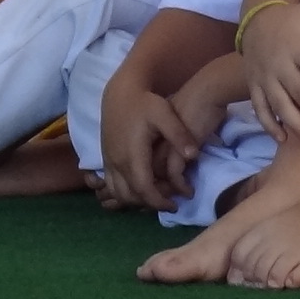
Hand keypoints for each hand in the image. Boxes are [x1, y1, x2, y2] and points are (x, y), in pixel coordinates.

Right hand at [100, 81, 204, 211]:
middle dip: (150, 204)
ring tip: (155, 195)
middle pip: (130, 196)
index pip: (144, 189)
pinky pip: (110, 185)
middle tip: (169, 201)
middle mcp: (116, 161)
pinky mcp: (106, 158)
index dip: (159, 202)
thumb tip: (193, 156)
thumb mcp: (165, 113)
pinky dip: (124, 193)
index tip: (175, 206)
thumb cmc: (145, 102)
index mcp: (132, 154)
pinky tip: (139, 187)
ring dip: (136, 200)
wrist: (120, 92)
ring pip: (118, 193)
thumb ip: (179, 135)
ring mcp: (108, 160)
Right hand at [243, 0, 299, 144]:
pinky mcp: (254, 87)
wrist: (254, 23)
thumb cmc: (291, 20)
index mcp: (296, 45)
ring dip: (295, 123)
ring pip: (279, 104)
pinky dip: (269, 124)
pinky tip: (283, 140)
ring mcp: (264, 77)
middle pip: (299, 90)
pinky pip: (260, 109)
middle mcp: (278, 63)